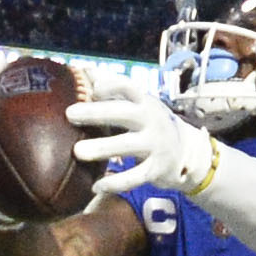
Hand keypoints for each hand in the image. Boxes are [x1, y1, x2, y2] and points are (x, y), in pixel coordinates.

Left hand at [70, 89, 218, 198]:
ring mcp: (154, 145)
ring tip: (78, 151)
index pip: (129, 87)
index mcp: (144, 101)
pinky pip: (135, 177)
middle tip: (70, 114)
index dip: (111, 85)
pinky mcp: (155, 169)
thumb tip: (84, 69)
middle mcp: (151, 120)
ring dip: (103, 147)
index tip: (91, 88)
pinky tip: (95, 186)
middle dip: (97, 112)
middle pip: (124, 113)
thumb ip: (112, 89)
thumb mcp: (138, 103)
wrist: (186, 151)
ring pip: (128, 146)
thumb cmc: (149, 123)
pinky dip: (116, 183)